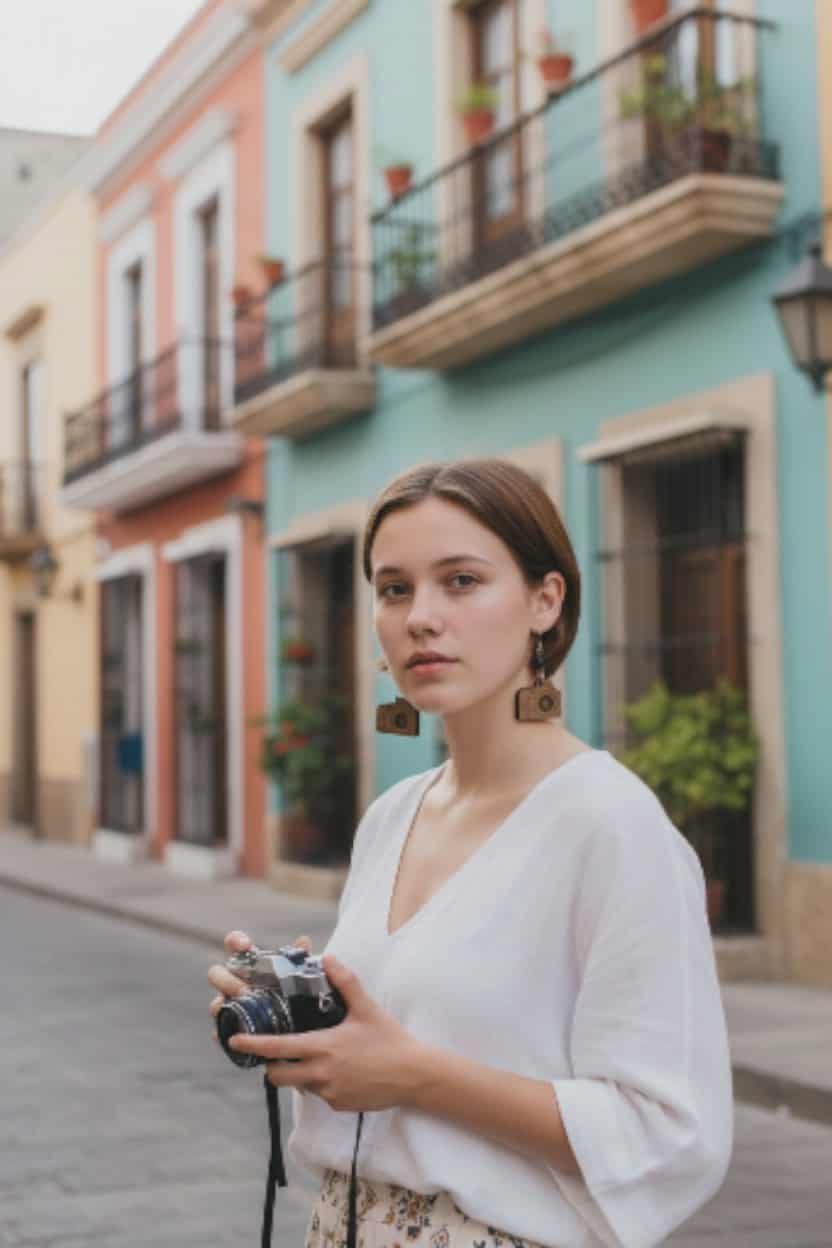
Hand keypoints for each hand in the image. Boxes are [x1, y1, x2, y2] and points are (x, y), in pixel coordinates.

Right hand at [208, 931, 311, 1031]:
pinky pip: (220, 1030)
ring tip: (240, 1012)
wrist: (294, 1023)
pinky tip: (234, 1035)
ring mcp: (227, 1005)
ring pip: (215, 1003)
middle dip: (227, 980)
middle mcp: (231, 982)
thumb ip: (298, 957)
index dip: (235, 940)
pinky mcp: (229, 1028)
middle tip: (245, 990)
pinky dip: (224, 1032)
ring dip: (223, 1005)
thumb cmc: (289, 991)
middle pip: (215, 974)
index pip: (233, 943)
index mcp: (246, 963)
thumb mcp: (296, 974)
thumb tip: (303, 941)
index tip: (246, 945)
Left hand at [228, 955, 426, 1112]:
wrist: (414, 1076)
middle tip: (275, 1051)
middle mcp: (321, 1074)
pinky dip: (320, 1082)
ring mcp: (329, 1093)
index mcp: (324, 1048)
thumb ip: (345, 982)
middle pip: (278, 1075)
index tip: (234, 1040)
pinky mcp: (338, 1106)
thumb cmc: (390, 1040)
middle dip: (271, 1065)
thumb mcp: (367, 1008)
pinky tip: (339, 1070)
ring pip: (299, 1084)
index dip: (254, 1044)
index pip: (279, 1048)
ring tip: (314, 1056)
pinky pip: (319, 1094)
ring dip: (298, 1072)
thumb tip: (330, 957)